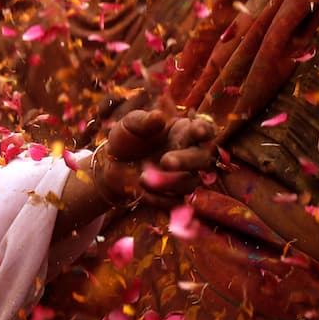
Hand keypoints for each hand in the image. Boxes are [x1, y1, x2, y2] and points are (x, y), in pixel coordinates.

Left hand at [94, 110, 215, 208]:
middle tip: (165, 161)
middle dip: (187, 160)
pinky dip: (160, 198)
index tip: (197, 130)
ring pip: (191, 183)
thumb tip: (159, 116)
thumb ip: (144, 121)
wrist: (112, 164)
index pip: (206, 129)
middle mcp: (191, 154)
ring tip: (143, 178)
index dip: (206, 130)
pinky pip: (177, 202)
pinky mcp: (175, 197)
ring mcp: (185, 177)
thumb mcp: (130, 124)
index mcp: (185, 131)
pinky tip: (143, 191)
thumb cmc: (126, 137)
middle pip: (203, 159)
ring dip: (169, 182)